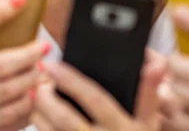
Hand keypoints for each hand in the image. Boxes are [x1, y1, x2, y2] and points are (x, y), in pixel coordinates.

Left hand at [31, 50, 165, 130]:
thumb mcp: (150, 123)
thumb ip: (149, 94)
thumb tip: (156, 64)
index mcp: (122, 127)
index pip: (94, 99)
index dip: (72, 80)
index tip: (53, 65)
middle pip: (65, 118)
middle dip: (46, 97)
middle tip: (37, 81)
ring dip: (38, 114)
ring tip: (33, 95)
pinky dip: (41, 128)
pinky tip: (37, 117)